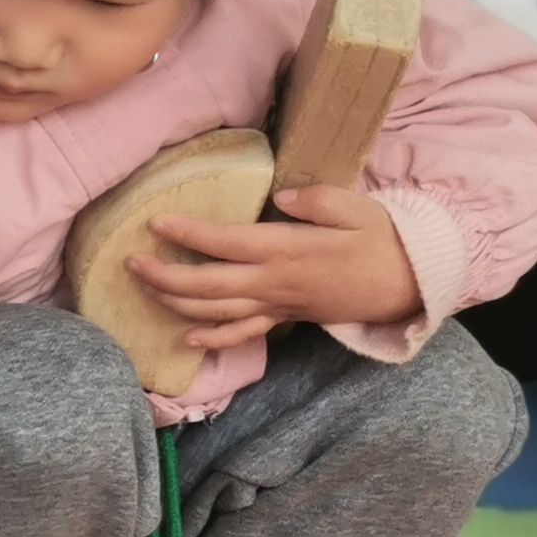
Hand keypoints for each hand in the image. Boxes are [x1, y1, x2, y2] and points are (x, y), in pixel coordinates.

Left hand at [134, 183, 416, 352]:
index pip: (225, 243)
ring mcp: (276, 305)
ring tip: (144, 287)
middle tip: (130, 262)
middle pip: (206, 285)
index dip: (188, 235)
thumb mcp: (357, 209)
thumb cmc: (380, 239)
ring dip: (174, 302)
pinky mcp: (284, 319)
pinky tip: (185, 337)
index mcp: (286, 249)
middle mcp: (273, 282)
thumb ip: (318, 201)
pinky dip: (212, 339)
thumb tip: (282, 197)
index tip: (156, 223)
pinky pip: (243, 335)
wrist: (405, 284)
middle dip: (163, 276)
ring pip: (214, 312)